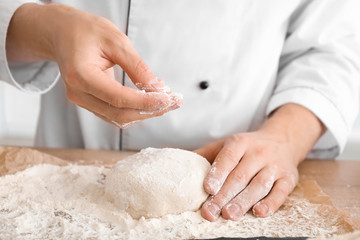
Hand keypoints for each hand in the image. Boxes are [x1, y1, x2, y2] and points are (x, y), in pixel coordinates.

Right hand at [6, 3, 182, 127]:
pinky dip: (134, 110)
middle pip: (119, 114)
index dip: (146, 102)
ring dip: (144, 113)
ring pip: (118, 118)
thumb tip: (157, 88)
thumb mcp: (116, 40)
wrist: (63, 32)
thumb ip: (136, 66)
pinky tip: (150, 102)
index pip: (118, 98)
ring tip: (167, 102)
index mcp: (80, 75)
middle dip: (150, 111)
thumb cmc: (86, 31)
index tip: (168, 99)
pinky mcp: (88, 101)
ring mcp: (81, 100)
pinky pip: (113, 113)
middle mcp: (78, 93)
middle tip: (174, 102)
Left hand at [196, 104, 324, 220]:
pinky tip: (259, 212)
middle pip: (240, 176)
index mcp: (239, 143)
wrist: (282, 139)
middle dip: (225, 195)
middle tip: (212, 211)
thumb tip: (181, 164)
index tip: (208, 189)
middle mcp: (258, 152)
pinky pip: (280, 191)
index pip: (227, 158)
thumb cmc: (247, 147)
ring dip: (244, 201)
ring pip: (259, 185)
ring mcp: (274, 165)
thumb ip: (206, 154)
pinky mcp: (288, 178)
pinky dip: (271, 203)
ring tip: (230, 214)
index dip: (218, 173)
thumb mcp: (227, 144)